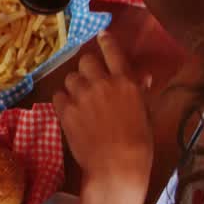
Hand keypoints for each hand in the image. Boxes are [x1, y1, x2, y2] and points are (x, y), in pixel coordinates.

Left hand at [54, 30, 153, 187]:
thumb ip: (141, 92)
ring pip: (70, 77)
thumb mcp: (145, 114)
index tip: (102, 36)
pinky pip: (58, 95)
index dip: (106, 41)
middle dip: (88, 69)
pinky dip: (63, 101)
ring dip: (75, 85)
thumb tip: (144, 77)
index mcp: (125, 82)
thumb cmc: (139, 144)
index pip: (113, 51)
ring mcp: (81, 96)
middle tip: (91, 81)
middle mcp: (101, 83)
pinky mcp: (66, 111)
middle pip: (86, 61)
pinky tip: (70, 111)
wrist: (116, 167)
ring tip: (80, 100)